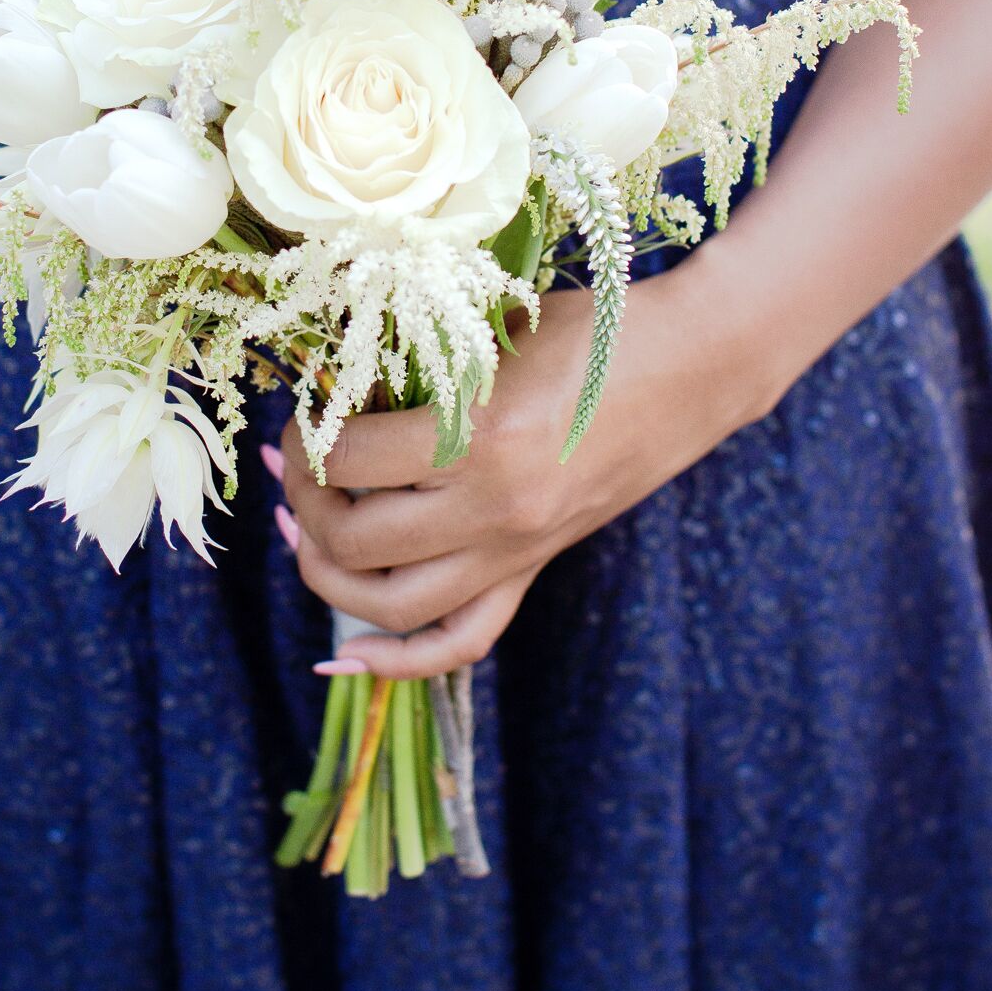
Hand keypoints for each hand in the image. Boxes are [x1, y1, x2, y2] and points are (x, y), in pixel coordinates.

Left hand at [279, 249, 779, 678]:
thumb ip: (418, 362)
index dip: (306, 433)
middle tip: (297, 464)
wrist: (694, 365)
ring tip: (304, 532)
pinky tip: (341, 659)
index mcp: (481, 438)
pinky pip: (459, 641)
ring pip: (390, 608)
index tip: (304, 406)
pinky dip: (395, 661)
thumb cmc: (594, 330)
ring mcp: (516, 551)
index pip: (349, 460)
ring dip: (327, 575)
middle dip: (304, 504)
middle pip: (354, 543)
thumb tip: (331, 388)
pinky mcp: (533, 568)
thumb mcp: (496, 329)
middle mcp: (495, 510)